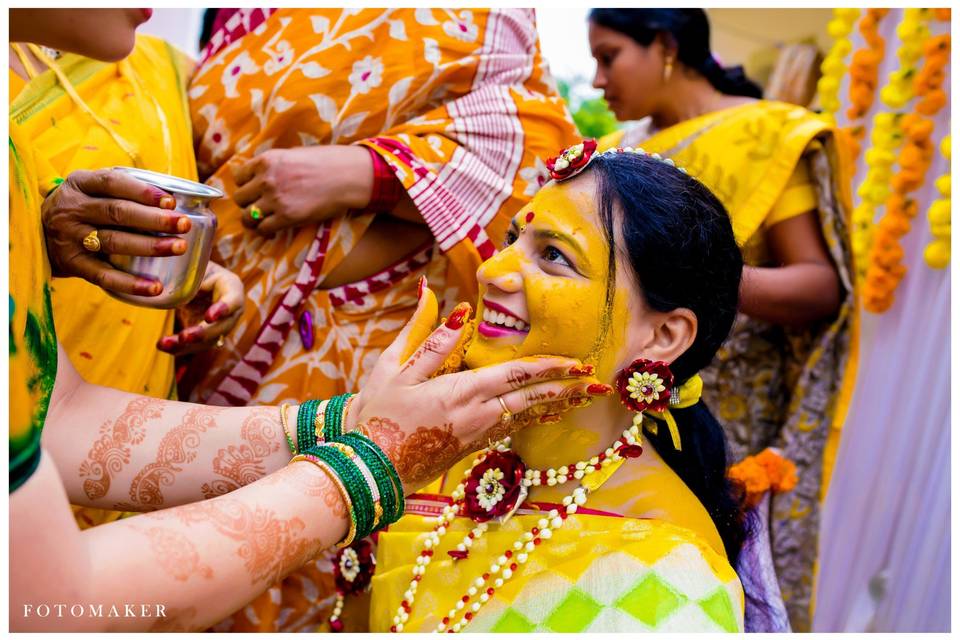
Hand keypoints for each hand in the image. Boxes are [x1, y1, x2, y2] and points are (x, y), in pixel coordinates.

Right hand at [41, 168, 192, 295]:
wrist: (38, 232)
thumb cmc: (83, 207)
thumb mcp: (92, 189)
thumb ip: (123, 189)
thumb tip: (176, 199)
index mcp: (80, 183)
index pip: (112, 183)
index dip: (143, 191)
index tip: (171, 202)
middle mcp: (72, 208)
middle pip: (116, 212)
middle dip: (154, 219)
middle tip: (184, 224)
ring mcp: (70, 237)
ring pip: (113, 241)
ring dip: (149, 246)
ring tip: (178, 248)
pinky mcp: (72, 264)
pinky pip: (104, 275)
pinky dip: (131, 283)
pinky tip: (155, 287)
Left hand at [157, 262, 243, 354]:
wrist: (190, 278)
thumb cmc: (193, 267)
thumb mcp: (193, 268)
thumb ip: (190, 278)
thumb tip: (180, 288)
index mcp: (232, 287)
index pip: (234, 300)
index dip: (223, 309)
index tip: (209, 317)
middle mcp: (231, 310)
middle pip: (223, 327)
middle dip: (203, 333)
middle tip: (185, 337)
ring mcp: (220, 325)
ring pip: (209, 341)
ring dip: (187, 345)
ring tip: (165, 343)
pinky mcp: (206, 335)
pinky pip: (195, 345)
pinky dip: (178, 347)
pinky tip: (162, 345)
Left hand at [231, 145, 372, 236]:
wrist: (347, 176)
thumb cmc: (325, 162)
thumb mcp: (293, 154)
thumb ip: (273, 165)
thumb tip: (259, 176)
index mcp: (266, 160)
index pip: (239, 176)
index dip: (245, 185)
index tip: (254, 190)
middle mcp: (266, 179)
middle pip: (239, 198)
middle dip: (247, 203)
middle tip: (258, 206)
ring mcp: (276, 199)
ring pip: (247, 216)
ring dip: (253, 220)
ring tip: (263, 220)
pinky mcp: (287, 217)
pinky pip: (263, 229)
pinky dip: (265, 231)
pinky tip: (272, 229)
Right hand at [347, 281, 610, 492]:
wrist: (368, 470)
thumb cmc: (377, 416)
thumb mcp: (396, 369)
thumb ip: (429, 337)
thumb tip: (451, 303)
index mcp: (463, 391)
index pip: (519, 375)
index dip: (553, 367)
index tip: (581, 363)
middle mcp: (478, 415)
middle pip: (533, 400)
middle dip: (569, 391)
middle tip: (601, 386)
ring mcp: (476, 435)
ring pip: (526, 417)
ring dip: (556, 406)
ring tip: (583, 399)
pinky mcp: (470, 448)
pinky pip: (511, 430)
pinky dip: (533, 420)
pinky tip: (544, 416)